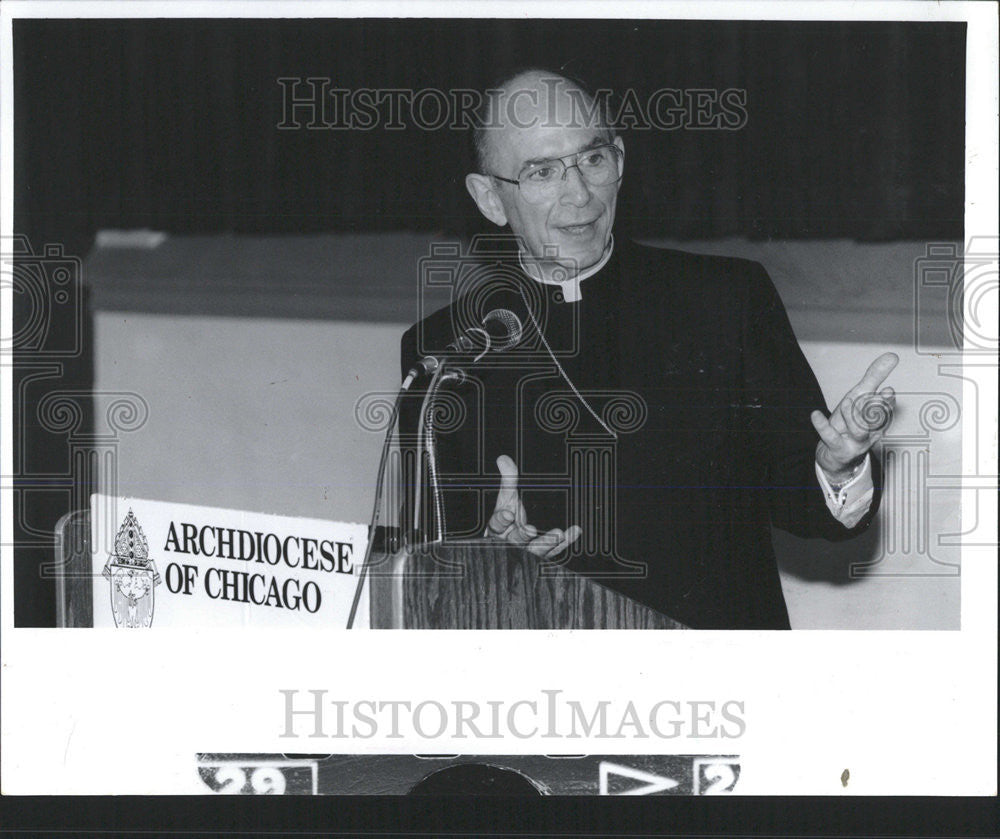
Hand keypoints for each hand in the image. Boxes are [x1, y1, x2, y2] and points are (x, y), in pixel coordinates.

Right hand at [487, 455, 581, 557]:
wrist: (511, 541)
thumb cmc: (509, 517)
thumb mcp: (507, 497)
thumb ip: (508, 479)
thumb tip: (503, 459)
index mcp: (500, 528)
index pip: (497, 524)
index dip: (502, 519)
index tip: (508, 513)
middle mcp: (511, 542)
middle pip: (516, 539)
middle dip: (523, 535)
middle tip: (531, 530)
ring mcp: (526, 551)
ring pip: (535, 550)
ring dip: (547, 542)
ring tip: (558, 533)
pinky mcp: (541, 556)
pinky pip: (553, 551)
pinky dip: (564, 542)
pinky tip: (573, 533)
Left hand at [811, 352, 897, 480]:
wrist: (836, 455)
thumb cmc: (850, 422)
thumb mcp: (860, 397)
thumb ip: (874, 377)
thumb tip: (891, 356)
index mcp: (877, 418)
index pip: (886, 409)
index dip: (887, 401)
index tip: (888, 390)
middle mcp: (870, 431)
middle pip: (877, 421)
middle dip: (876, 408)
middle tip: (875, 395)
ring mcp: (855, 442)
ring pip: (859, 430)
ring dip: (853, 414)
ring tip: (847, 402)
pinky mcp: (839, 448)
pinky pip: (831, 437)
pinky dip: (822, 425)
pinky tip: (815, 415)